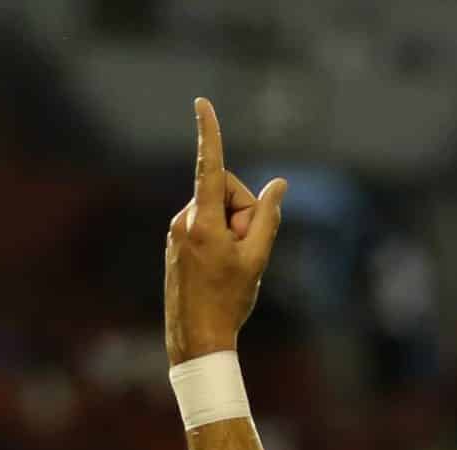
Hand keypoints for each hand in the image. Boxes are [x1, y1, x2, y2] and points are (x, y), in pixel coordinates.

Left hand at [164, 97, 284, 364]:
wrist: (196, 339)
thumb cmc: (229, 301)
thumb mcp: (257, 259)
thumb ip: (268, 217)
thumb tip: (279, 185)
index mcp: (203, 222)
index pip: (211, 167)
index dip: (210, 133)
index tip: (202, 103)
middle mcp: (184, 220)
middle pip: (226, 193)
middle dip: (243, 214)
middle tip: (246, 252)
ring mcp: (177, 231)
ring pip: (217, 211)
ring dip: (232, 230)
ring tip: (231, 267)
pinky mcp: (177, 241)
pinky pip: (207, 225)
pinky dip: (221, 238)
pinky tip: (221, 271)